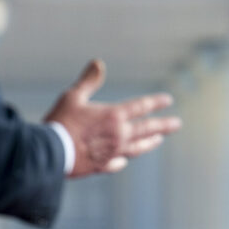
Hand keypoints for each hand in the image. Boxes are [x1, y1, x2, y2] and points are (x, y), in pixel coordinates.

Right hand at [45, 59, 180, 177]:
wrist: (51, 153)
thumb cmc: (61, 121)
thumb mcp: (73, 96)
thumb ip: (89, 80)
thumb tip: (99, 63)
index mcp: (113, 116)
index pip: (141, 106)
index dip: (155, 102)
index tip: (168, 100)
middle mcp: (118, 135)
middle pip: (147, 129)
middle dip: (163, 125)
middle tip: (177, 124)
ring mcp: (112, 152)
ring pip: (137, 148)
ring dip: (149, 143)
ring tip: (158, 140)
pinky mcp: (101, 166)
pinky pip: (118, 163)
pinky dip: (123, 160)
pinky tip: (125, 160)